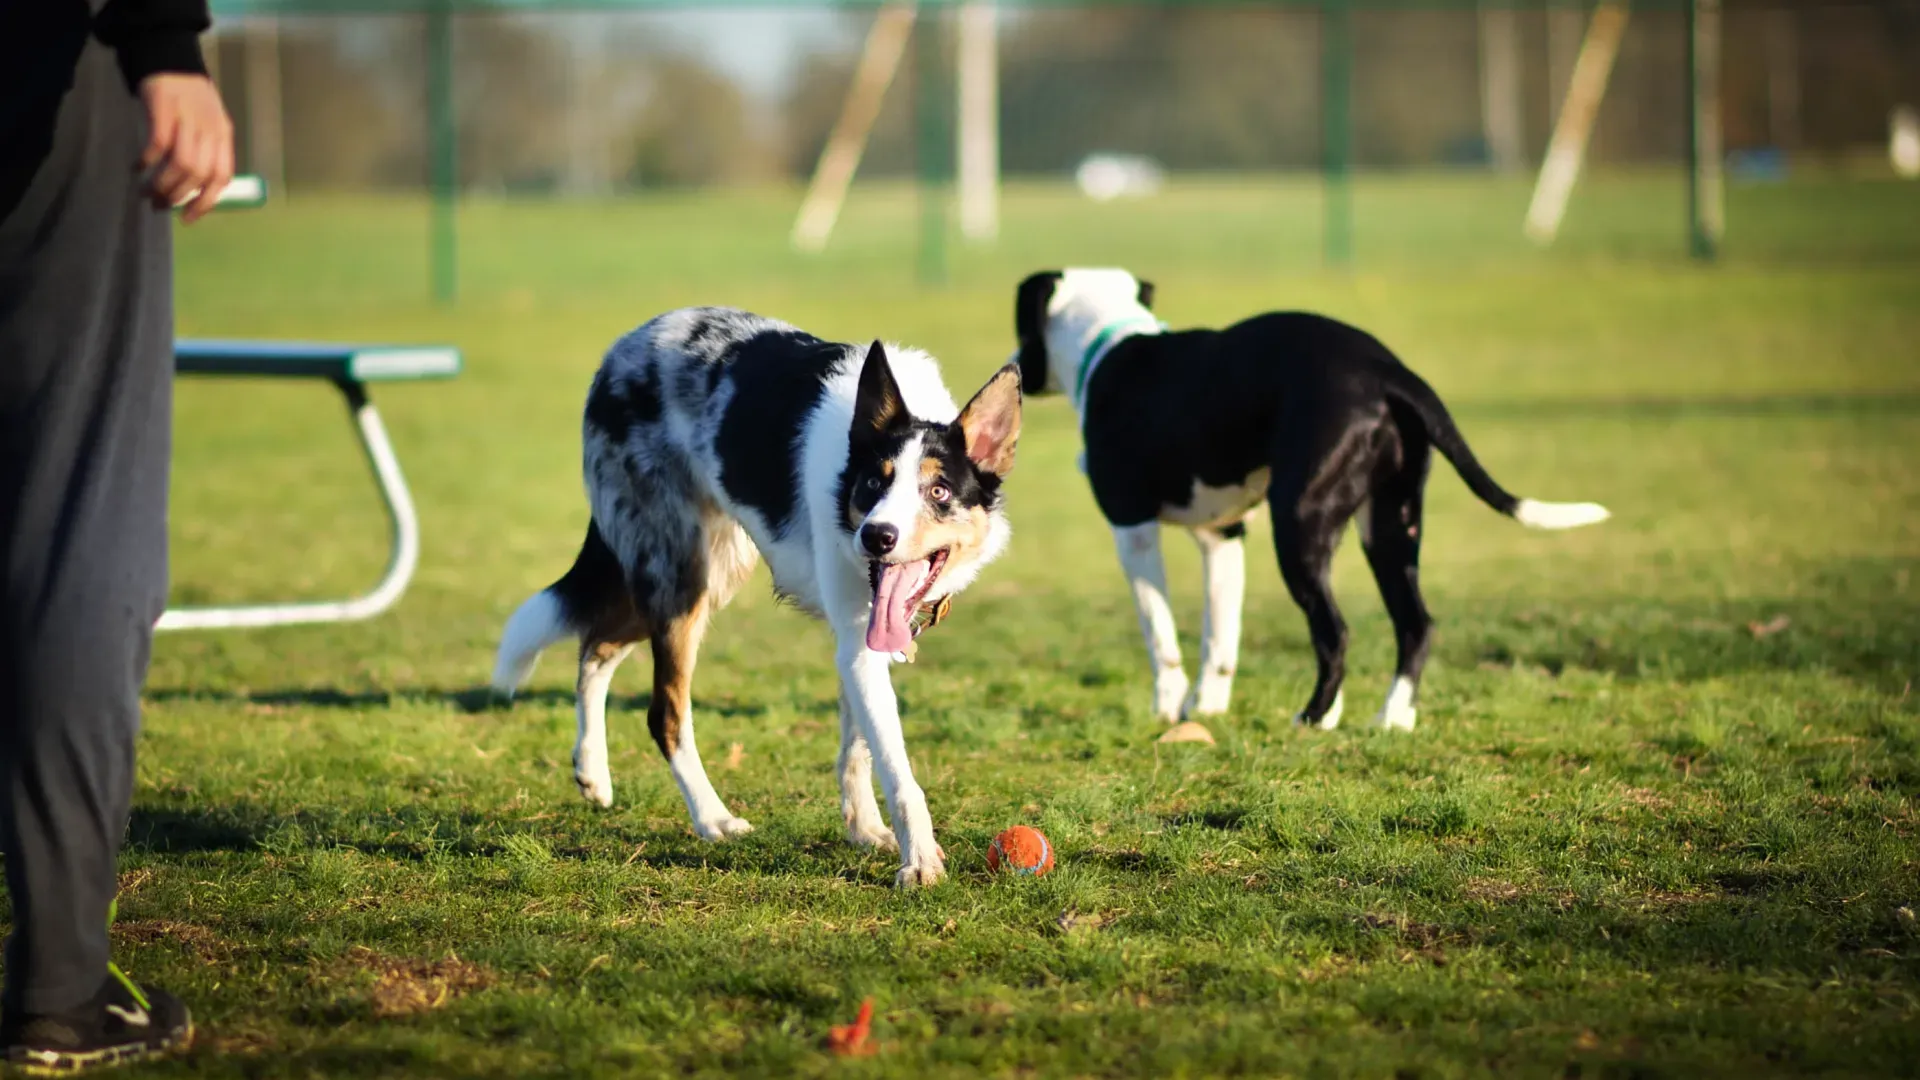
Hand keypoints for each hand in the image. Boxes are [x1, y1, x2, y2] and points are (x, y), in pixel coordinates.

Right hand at [137, 73, 234, 223]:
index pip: (222, 177)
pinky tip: (137, 167)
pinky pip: (159, 144)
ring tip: (145, 192)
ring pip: (182, 164)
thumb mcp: (208, 123)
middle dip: (177, 196)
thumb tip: (195, 189)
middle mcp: (210, 129)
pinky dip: (147, 161)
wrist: (171, 58)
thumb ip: (207, 150)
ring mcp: (189, 118)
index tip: (188, 217)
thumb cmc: (189, 97)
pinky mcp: (165, 108)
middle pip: (200, 175)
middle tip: (158, 205)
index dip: (206, 202)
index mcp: (223, 135)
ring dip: (162, 184)